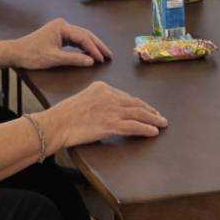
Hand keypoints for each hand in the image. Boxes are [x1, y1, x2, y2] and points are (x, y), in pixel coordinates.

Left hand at [8, 17, 113, 69]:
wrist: (16, 53)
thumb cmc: (32, 55)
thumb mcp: (54, 58)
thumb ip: (74, 59)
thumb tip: (91, 61)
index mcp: (62, 27)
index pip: (83, 38)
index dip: (94, 49)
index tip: (102, 59)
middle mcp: (62, 25)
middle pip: (85, 34)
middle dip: (97, 45)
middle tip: (110, 55)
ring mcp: (60, 29)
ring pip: (81, 37)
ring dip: (92, 46)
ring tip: (103, 55)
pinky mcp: (58, 35)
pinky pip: (75, 40)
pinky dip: (83, 46)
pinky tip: (90, 53)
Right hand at [36, 82, 166, 147]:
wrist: (57, 123)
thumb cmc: (64, 115)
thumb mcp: (82, 99)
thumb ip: (96, 101)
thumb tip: (105, 110)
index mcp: (102, 87)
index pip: (125, 96)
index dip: (138, 104)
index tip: (145, 108)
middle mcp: (110, 96)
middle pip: (135, 103)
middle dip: (149, 110)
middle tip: (159, 116)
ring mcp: (112, 110)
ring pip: (139, 114)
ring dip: (153, 119)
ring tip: (162, 123)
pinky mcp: (111, 124)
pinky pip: (134, 126)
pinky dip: (146, 129)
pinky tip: (154, 131)